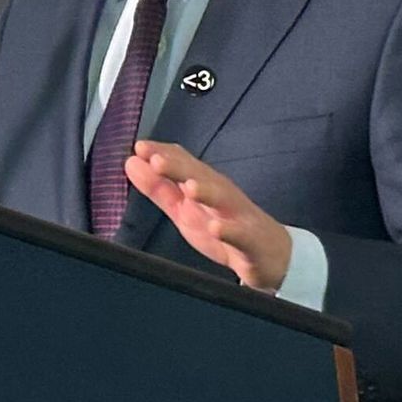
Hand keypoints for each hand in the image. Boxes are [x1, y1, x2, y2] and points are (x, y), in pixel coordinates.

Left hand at [125, 141, 292, 292]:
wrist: (269, 255)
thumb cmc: (223, 226)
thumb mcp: (184, 209)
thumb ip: (159, 188)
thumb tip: (132, 162)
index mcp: (204, 186)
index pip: (183, 164)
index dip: (163, 155)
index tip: (141, 147)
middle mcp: (221, 196)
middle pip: (201, 177)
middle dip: (180, 167)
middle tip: (156, 159)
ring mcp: (238, 217)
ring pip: (223, 200)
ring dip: (207, 191)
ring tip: (189, 187)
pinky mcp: (251, 242)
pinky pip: (241, 235)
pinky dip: (229, 232)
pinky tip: (216, 229)